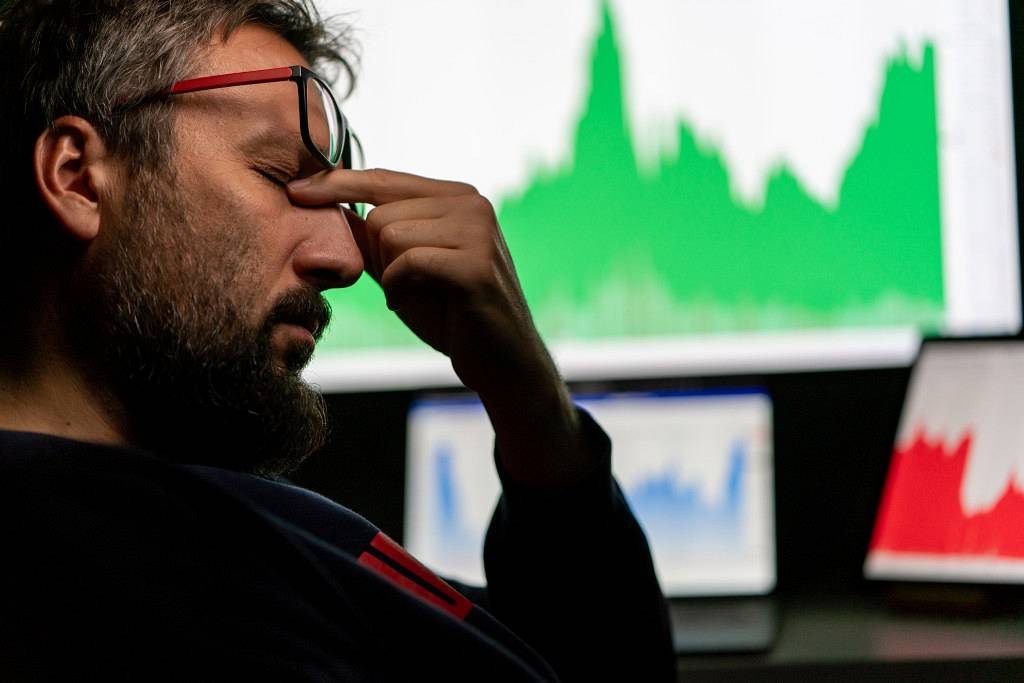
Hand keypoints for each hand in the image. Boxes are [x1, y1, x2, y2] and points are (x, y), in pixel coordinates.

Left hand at [287, 168, 546, 394]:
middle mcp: (472, 204)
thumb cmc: (453, 317)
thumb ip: (373, 239)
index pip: (384, 178)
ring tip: (413, 296)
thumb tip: (327, 208)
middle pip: (381, 212)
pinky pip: (408, 263)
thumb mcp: (404, 270)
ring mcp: (478, 231)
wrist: (503, 364)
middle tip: (401, 288)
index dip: (337, 184)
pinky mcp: (476, 264)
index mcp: (457, 197)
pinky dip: (399, 290)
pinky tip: (411, 306)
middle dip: (376, 256)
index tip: (296, 191)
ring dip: (390, 276)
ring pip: (391, 236)